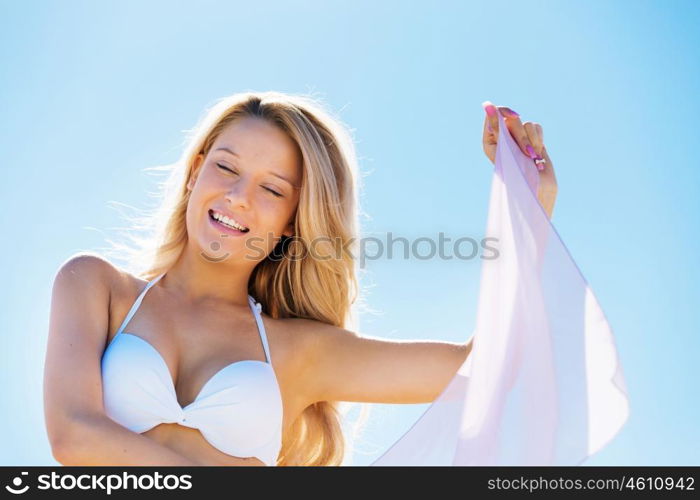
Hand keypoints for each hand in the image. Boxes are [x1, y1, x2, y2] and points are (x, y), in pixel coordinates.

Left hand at [481, 101, 557, 217]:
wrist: (537, 194)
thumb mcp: (505, 152)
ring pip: (526, 123)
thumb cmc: (515, 177)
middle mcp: (502, 139)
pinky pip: (536, 127)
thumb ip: (498, 128)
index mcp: (490, 142)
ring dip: (532, 140)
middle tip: (526, 154)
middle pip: (511, 118)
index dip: (503, 113)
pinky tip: (538, 155)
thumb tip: (487, 104)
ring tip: (532, 158)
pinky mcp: (532, 140)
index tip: (514, 117)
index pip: (492, 115)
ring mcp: (518, 139)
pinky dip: (539, 139)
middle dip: (521, 134)